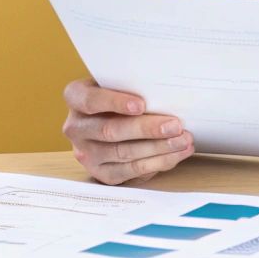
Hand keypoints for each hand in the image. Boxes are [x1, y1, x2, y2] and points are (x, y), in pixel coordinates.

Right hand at [61, 78, 194, 184]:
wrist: (109, 117)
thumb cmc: (119, 96)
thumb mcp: (118, 84)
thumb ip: (131, 87)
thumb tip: (164, 94)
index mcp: (75, 98)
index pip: (91, 101)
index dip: (115, 102)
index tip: (141, 104)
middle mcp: (75, 128)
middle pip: (111, 131)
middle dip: (146, 129)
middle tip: (175, 125)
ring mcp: (86, 153)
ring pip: (124, 153)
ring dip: (158, 148)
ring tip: (183, 140)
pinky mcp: (101, 173)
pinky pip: (131, 171)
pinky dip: (158, 162)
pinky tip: (176, 154)